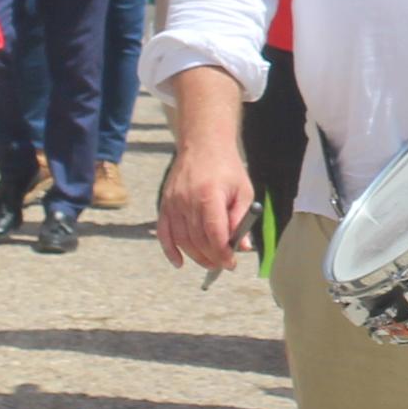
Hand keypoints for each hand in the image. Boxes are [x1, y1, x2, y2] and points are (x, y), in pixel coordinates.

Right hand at [158, 139, 253, 271]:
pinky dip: (170, 250)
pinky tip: (179, 262)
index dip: (223, 253)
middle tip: (223, 264)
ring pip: (182, 240)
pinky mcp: (165, 203)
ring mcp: (173, 202)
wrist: (203, 144)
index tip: (231, 263)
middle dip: (212, 257)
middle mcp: (187, 200)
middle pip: (198, 240)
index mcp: (209, 196)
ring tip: (210, 263)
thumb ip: (241, 220)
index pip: (214, 234)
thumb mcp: (243, 191)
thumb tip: (242, 247)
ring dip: (196, 256)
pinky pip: (164, 232)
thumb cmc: (227, 168)